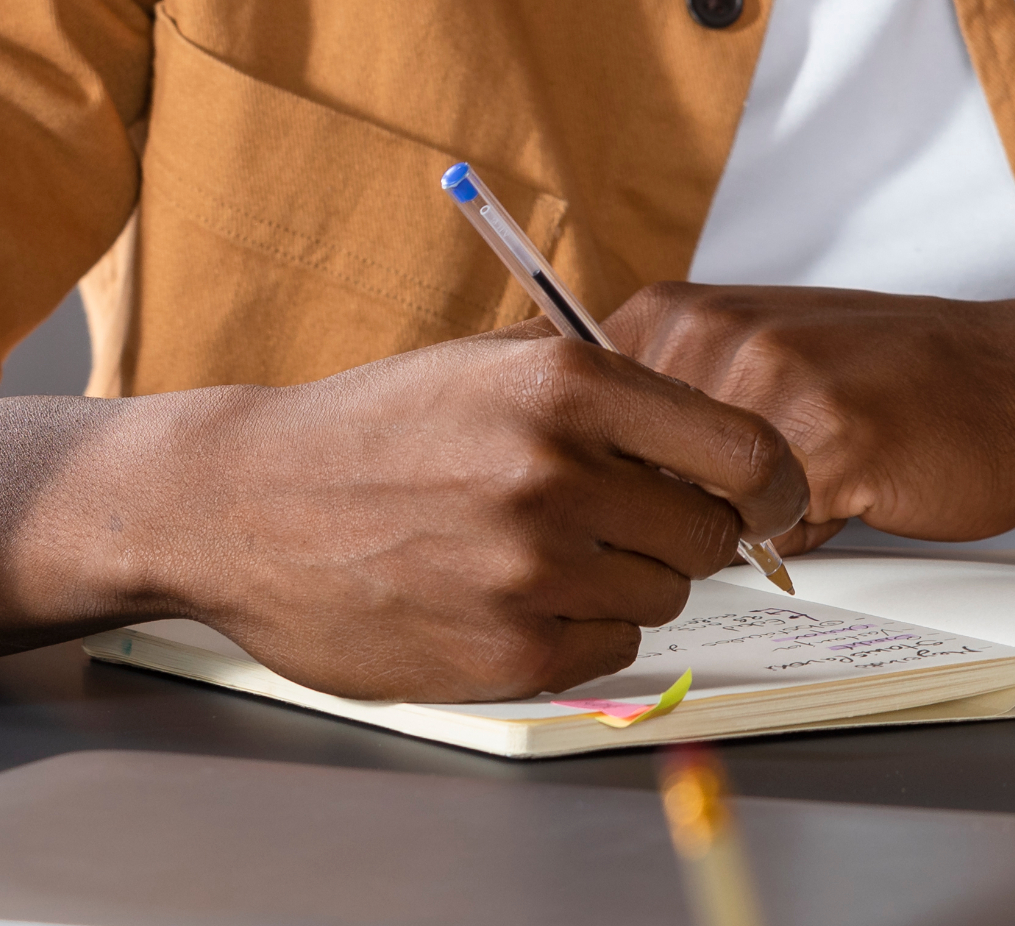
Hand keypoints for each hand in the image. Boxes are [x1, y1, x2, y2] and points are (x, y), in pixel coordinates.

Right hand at [153, 333, 806, 701]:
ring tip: (544, 549)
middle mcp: (554, 473)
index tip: (768, 497)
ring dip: (626, 579)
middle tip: (627, 519)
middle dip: (685, 530)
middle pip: (709, 532)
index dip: (771, 483)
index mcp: (568, 385)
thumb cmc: (381, 429)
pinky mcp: (502, 649)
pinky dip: (583, 629)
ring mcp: (526, 567)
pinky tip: (516, 594)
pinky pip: (610, 648)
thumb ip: (618, 396)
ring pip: (663, 594)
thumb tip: (734, 448)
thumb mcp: (501, 364)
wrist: (243, 502)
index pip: (745, 451)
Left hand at [601, 282, 1014, 546]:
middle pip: (636, 487)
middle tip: (776, 469)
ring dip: (757, 521)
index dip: (620, 479)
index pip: (581, 435)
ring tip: (824, 466)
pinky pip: (775, 536)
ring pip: (704, 517)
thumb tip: (575, 482)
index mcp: (678, 311)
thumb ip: (666, 399)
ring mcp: (770, 382)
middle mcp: (712, 333)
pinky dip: (812, 533)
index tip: (665, 475)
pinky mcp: (829, 440)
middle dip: (695, 509)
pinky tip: (859, 482)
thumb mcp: (756, 352)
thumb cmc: (889, 374)